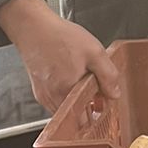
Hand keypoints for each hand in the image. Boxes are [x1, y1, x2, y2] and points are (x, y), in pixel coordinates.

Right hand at [0, 0, 120, 112]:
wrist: (33, 26)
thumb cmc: (59, 36)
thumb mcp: (94, 52)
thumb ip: (108, 76)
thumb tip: (114, 94)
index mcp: (67, 92)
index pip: (84, 122)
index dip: (96, 115)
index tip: (102, 104)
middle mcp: (52, 98)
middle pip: (74, 116)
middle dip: (87, 107)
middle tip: (95, 91)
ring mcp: (43, 95)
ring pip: (65, 108)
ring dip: (76, 100)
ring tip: (82, 80)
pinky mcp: (38, 89)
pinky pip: (56, 99)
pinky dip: (65, 93)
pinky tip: (70, 77)